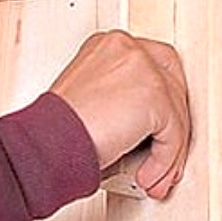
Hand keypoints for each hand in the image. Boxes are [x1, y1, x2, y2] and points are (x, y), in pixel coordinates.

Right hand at [50, 30, 189, 199]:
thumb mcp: (93, 100)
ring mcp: (143, 68)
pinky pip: (173, 133)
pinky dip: (164, 160)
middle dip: (172, 127)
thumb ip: (123, 100)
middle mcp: (128, 48)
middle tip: (164, 156)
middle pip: (173, 85)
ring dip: (168, 152)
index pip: (156, 65)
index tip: (161, 129)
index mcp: (111, 45)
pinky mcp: (154, 94)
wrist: (45, 142)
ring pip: (175, 113)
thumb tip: (149, 126)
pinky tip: (148, 175)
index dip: (164, 100)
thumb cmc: (56, 130)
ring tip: (153, 175)